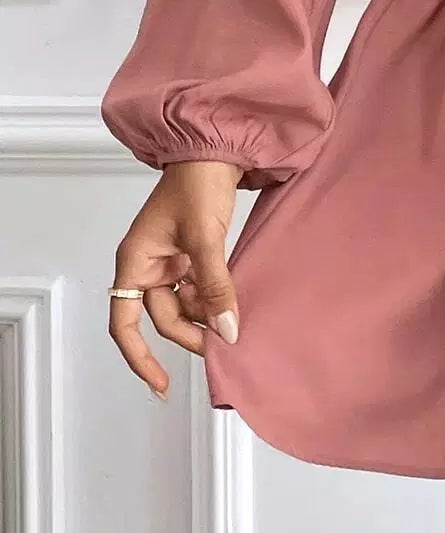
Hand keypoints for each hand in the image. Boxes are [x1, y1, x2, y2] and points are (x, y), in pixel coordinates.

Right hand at [107, 159, 243, 399]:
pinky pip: (198, 288)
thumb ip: (215, 287)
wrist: (217, 149)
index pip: (125, 323)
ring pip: (183, 304)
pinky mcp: (190, 254)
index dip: (140, 358)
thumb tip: (226, 331)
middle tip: (222, 343)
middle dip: (190, 332)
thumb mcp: (206, 239)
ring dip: (204, 315)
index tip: (160, 384)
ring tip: (232, 321)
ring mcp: (169, 260)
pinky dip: (213, 297)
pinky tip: (232, 303)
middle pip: (163, 316)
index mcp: (134, 262)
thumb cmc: (198, 184)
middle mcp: (147, 265)